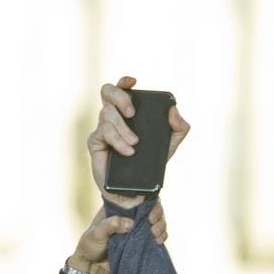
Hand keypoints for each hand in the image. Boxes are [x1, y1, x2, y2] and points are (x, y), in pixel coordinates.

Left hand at [68, 205, 166, 273]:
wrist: (93, 267)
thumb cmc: (90, 246)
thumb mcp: (97, 233)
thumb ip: (111, 225)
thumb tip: (130, 223)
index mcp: (118, 208)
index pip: (137, 198)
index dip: (148, 202)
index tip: (149, 213)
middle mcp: (130, 216)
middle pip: (151, 209)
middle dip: (157, 214)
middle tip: (153, 223)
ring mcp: (137, 229)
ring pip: (156, 221)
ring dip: (161, 226)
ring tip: (155, 234)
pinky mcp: (142, 242)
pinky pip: (157, 236)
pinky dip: (161, 237)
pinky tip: (158, 241)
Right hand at [90, 75, 188, 208]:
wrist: (135, 191)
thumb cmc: (148, 163)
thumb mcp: (169, 146)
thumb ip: (178, 128)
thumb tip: (175, 111)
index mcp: (128, 113)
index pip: (121, 89)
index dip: (124, 82)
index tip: (133, 82)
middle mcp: (113, 116)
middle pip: (107, 92)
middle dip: (120, 97)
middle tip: (132, 112)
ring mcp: (102, 128)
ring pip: (107, 114)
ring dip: (123, 127)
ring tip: (135, 143)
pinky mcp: (95, 142)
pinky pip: (104, 132)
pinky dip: (118, 140)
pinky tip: (128, 151)